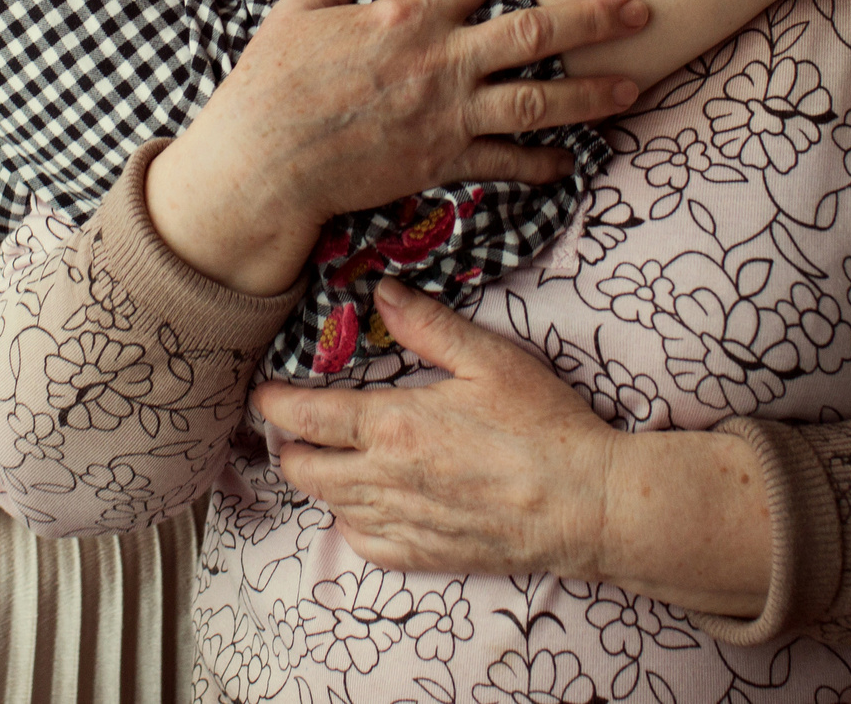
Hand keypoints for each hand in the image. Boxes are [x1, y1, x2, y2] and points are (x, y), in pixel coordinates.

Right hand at [148, 0, 646, 294]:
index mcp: (405, 14)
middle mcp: (439, 61)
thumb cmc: (271, 85)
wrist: (264, 163)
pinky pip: (507, 162)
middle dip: (596, 17)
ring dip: (592, 94)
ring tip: (635, 86)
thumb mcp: (296, 11)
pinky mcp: (441, 161)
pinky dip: (543, 163)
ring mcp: (446, 114)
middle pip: (536, 32)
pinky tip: (571, 161)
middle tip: (642, 6)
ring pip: (539, 101)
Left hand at [254, 280, 769, 615]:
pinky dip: (352, 524)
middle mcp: (386, 479)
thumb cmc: (544, 426)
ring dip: (318, 482)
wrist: (588, 504)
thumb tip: (380, 294)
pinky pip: (365, 545)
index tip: (263, 395)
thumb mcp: (490, 359)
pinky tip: (363, 507)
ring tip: (322, 460)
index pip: (308, 416)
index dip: (275, 405)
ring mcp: (404, 523)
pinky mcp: (426, 556)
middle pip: (304, 469)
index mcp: (393, 425)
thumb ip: (429, 325)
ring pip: (330, 506)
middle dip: (288, 447)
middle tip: (292, 429)